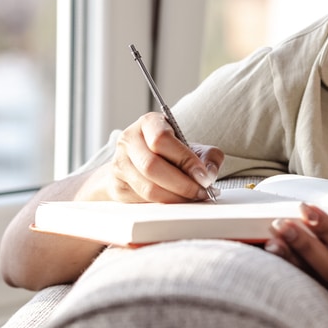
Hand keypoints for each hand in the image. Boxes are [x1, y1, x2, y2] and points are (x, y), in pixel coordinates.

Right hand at [79, 112, 222, 203]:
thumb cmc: (169, 152)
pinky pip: (142, 200)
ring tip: (192, 198)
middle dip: (182, 184)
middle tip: (201, 192)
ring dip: (174, 198)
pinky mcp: (118, 186)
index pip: (161, 139)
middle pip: (151, 166)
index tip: (204, 176)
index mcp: (148, 123)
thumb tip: (209, 174)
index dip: (185, 160)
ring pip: (147, 187)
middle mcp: (129, 140)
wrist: (140, 162)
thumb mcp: (191, 146)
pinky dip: (164, 204)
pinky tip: (177, 201)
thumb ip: (208, 156)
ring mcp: (120, 163)